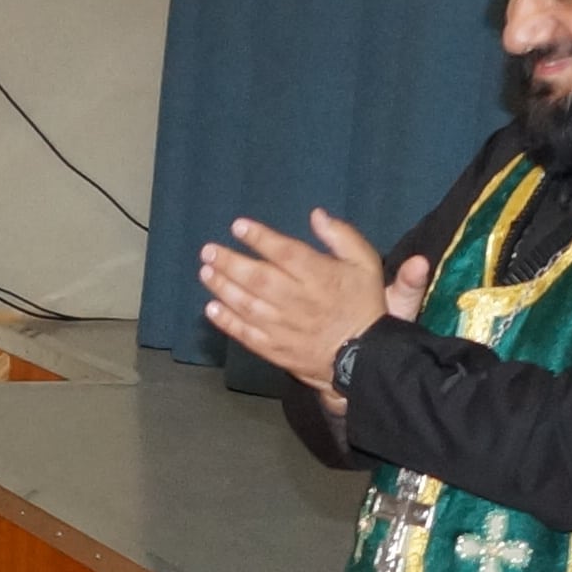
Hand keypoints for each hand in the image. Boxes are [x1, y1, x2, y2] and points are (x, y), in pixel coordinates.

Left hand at [193, 211, 392, 395]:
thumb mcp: (365, 263)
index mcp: (319, 276)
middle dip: (229, 262)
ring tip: (206, 272)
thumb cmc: (363, 303)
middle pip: (257, 278)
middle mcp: (298, 300)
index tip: (238, 226)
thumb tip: (317, 215)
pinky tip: (211, 309)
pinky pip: (247, 335)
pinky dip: (227, 322)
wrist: (365, 357)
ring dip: (223, 288)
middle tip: (208, 250)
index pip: (285, 252)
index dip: (260, 238)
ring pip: (247, 305)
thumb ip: (341, 236)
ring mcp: (284, 327)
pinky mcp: (276, 349)